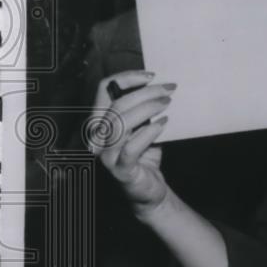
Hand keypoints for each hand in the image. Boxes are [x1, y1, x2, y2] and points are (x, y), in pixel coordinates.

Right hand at [89, 70, 174, 216]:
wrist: (149, 190)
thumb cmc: (145, 156)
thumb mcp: (143, 128)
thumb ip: (142, 110)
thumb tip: (159, 86)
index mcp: (100, 122)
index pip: (103, 90)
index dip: (126, 78)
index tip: (151, 76)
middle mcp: (97, 137)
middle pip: (116, 105)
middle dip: (146, 93)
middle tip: (169, 90)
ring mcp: (105, 155)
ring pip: (121, 123)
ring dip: (148, 108)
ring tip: (168, 104)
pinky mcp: (119, 169)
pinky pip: (131, 147)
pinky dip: (149, 132)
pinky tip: (163, 124)